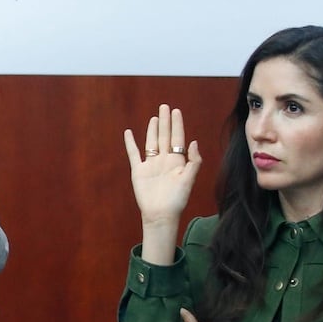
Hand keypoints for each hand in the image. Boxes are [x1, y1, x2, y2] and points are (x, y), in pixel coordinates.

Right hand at [123, 104, 201, 226]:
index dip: (177, 124)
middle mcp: (164, 160)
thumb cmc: (176, 200)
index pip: (177, 138)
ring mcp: (151, 164)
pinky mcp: (139, 171)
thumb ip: (193, 161)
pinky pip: (134, 154)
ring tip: (154, 117)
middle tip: (165, 106)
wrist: (160, 214)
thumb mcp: (189, 180)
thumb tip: (193, 141)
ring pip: (151, 142)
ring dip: (152, 129)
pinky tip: (129, 133)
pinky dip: (130, 143)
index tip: (176, 111)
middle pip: (165, 136)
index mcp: (177, 161)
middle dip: (165, 121)